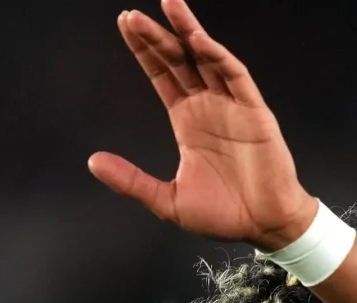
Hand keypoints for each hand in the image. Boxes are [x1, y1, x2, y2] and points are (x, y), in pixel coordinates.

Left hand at [87, 2, 319, 249]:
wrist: (264, 226)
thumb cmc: (224, 213)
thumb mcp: (166, 200)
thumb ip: (131, 180)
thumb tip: (93, 161)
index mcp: (187, 120)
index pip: (162, 75)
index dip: (145, 50)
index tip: (125, 25)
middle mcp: (208, 105)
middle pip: (178, 60)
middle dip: (156, 36)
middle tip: (131, 16)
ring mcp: (232, 105)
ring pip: (207, 58)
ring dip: (188, 31)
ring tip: (169, 6)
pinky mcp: (254, 112)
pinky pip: (235, 76)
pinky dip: (218, 57)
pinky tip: (199, 41)